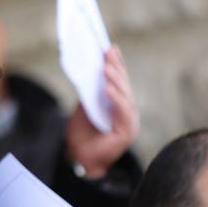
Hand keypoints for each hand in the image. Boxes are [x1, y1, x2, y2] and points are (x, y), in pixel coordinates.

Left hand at [66, 45, 139, 177]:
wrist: (78, 159)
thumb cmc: (81, 134)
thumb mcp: (83, 108)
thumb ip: (89, 93)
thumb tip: (88, 71)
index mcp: (118, 104)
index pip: (119, 80)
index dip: (116, 63)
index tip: (109, 47)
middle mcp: (127, 111)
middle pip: (123, 84)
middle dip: (115, 66)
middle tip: (108, 51)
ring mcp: (129, 122)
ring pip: (124, 95)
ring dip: (115, 80)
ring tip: (106, 67)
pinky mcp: (126, 132)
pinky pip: (122, 111)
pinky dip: (115, 98)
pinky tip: (107, 88)